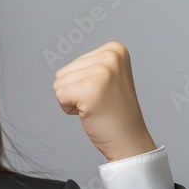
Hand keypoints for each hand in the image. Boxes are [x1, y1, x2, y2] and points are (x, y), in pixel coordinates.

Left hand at [52, 42, 156, 161]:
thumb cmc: (114, 112)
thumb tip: (61, 69)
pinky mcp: (90, 89)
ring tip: (95, 106)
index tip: (102, 93)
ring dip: (72, 100)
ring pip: (59, 84)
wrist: (129, 139)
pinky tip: (89, 113)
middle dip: (75, 91)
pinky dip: (69, 109)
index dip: (81, 83)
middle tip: (99, 102)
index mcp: (115, 49)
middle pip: (64, 72)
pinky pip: (59, 95)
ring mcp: (102, 72)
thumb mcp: (108, 77)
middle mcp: (111, 56)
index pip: (74, 63)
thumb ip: (90, 65)